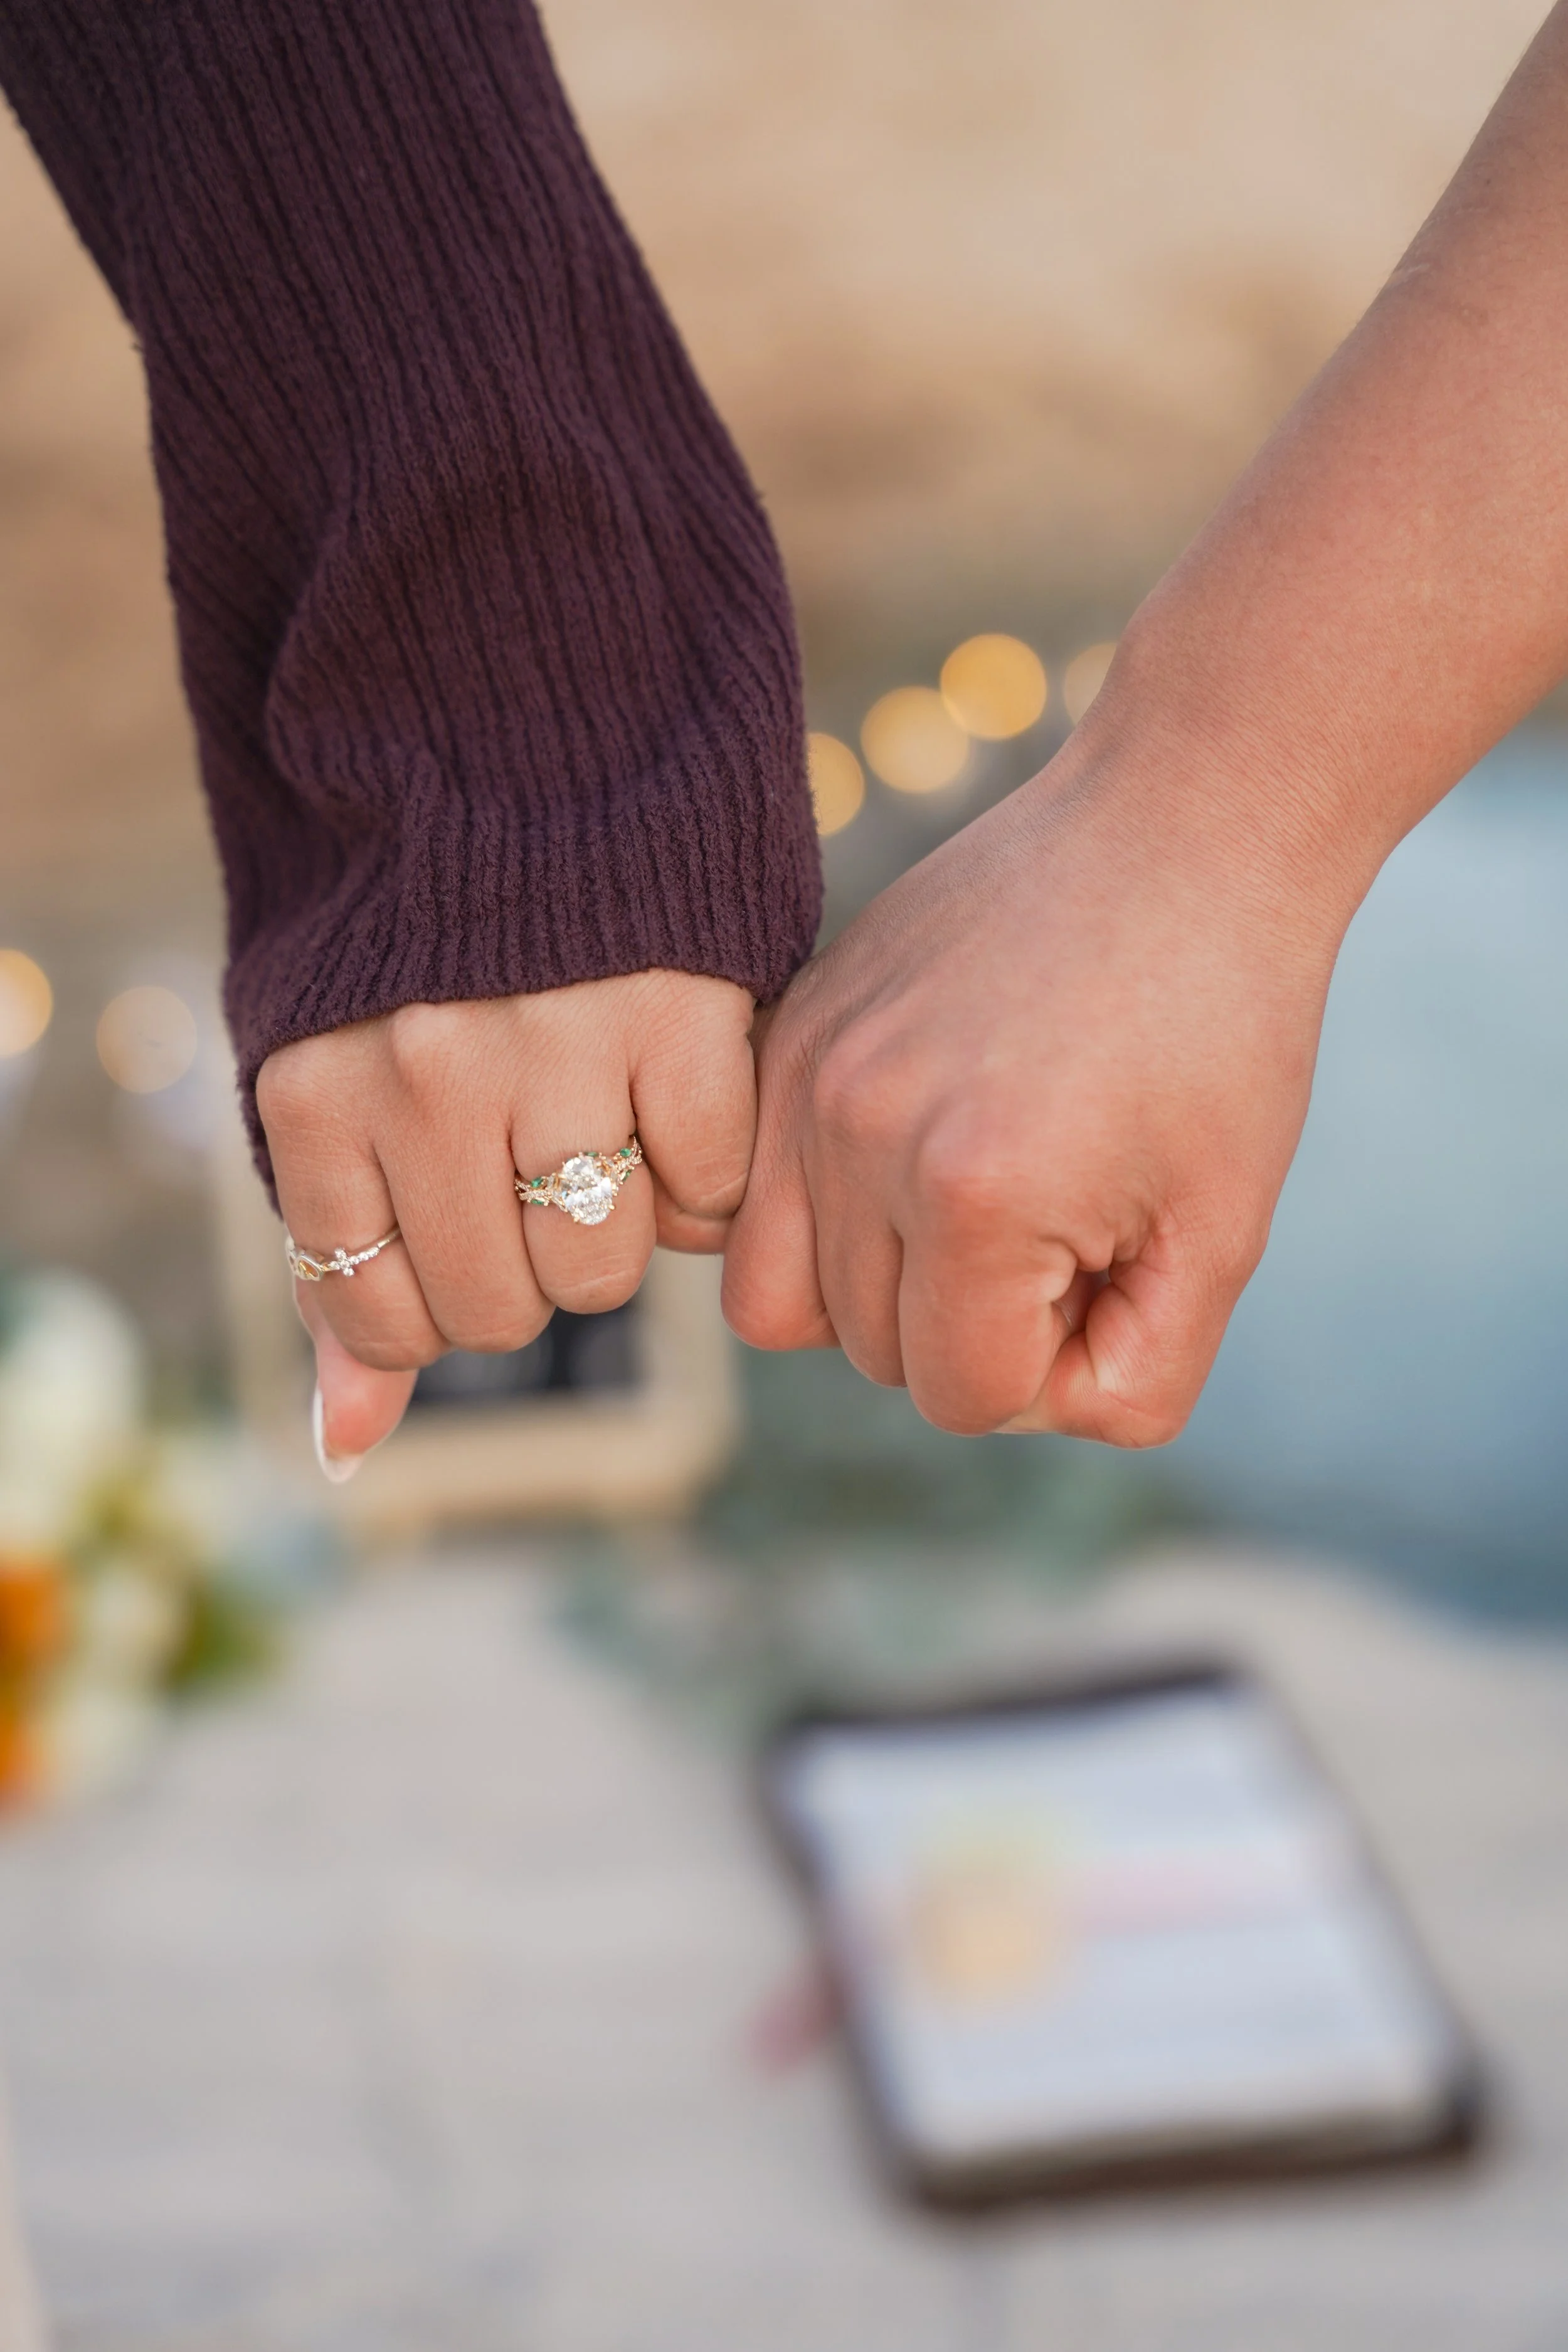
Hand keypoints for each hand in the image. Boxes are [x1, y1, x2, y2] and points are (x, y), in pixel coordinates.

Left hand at [257, 971, 754, 1475]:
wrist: (502, 738)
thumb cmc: (402, 949)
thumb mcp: (327, 1090)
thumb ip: (337, 1263)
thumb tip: (349, 1452)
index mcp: (316, 1097)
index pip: (383, 1317)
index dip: (437, 1299)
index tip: (462, 1225)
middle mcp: (424, 1077)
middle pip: (503, 1306)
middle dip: (529, 1264)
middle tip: (538, 1167)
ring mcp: (554, 1044)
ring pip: (606, 1265)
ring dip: (618, 1223)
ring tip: (604, 1120)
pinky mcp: (679, 1010)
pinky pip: (711, 1189)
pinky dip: (708, 1173)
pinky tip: (675, 1099)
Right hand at [723, 716, 1354, 1443]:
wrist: (1181, 830)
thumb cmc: (1222, 1033)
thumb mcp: (1221, 1236)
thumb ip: (1134, 1379)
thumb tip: (1026, 1405)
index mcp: (975, 1194)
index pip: (963, 1396)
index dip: (1054, 1365)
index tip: (1114, 1264)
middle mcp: (859, 1136)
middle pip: (872, 1352)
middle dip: (973, 1326)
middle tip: (1067, 1224)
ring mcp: (807, 1077)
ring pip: (777, 1298)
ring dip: (878, 1289)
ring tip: (976, 1208)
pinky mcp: (788, 1030)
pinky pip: (754, 1194)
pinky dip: (824, 1210)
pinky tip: (916, 1150)